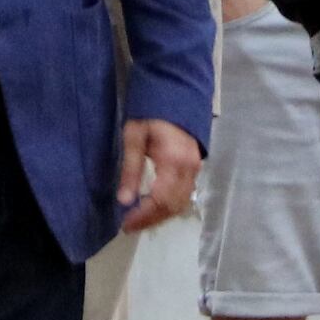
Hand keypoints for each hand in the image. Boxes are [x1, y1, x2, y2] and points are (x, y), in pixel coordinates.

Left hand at [115, 117, 203, 233]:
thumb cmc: (151, 113)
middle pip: (172, 206)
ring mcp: (195, 169)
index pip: (160, 200)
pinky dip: (169, 206)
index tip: (125, 224)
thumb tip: (123, 200)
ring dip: (160, 216)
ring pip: (181, 204)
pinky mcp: (195, 168)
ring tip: (139, 220)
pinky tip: (153, 208)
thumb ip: (130, 169)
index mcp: (174, 161)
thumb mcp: (133, 137)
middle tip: (130, 226)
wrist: (176, 93)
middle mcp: (189, 169)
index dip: (143, 216)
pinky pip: (185, 195)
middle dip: (151, 220)